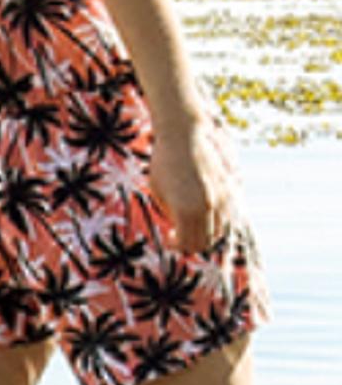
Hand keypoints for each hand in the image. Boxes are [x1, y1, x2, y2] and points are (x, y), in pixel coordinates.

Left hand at [149, 117, 235, 255]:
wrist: (183, 137)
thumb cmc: (163, 163)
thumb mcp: (158, 192)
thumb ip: (170, 214)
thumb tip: (178, 230)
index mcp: (184, 210)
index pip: (186, 244)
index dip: (176, 247)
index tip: (168, 238)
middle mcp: (205, 207)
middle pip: (203, 243)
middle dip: (190, 244)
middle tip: (178, 236)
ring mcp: (219, 198)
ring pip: (217, 233)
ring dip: (204, 234)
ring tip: (190, 225)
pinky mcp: (227, 190)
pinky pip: (225, 217)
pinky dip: (215, 223)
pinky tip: (202, 214)